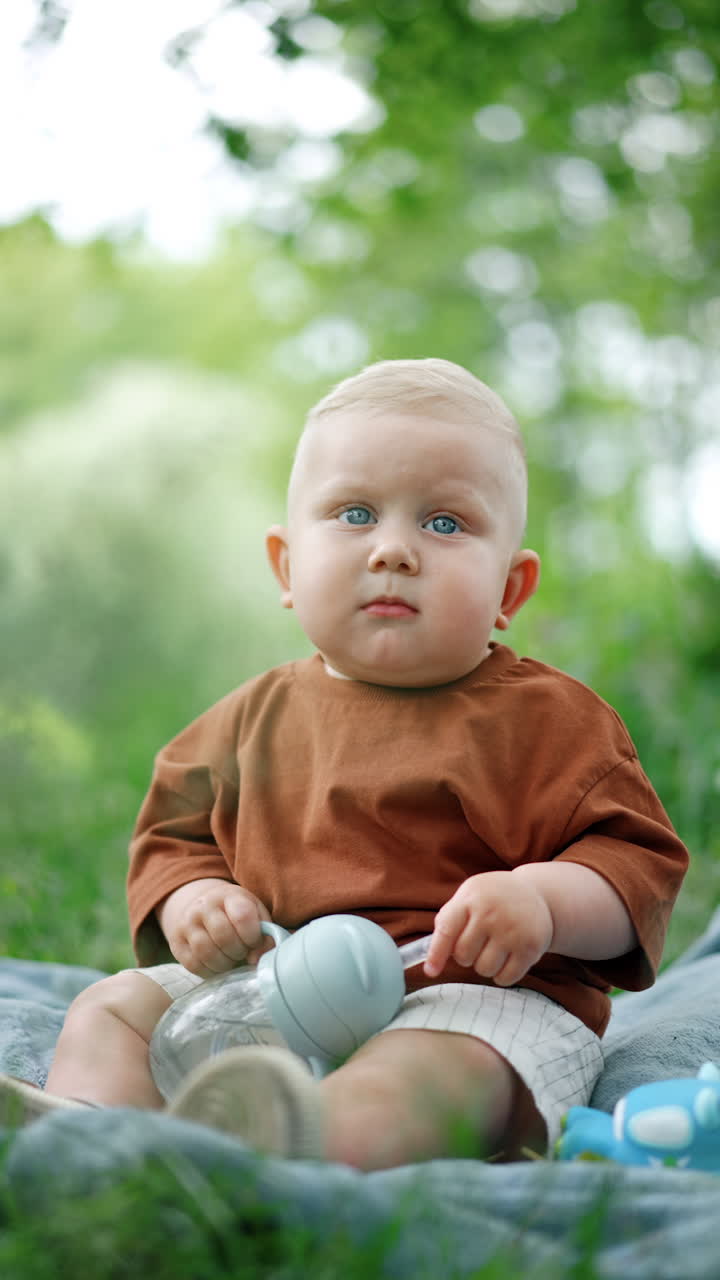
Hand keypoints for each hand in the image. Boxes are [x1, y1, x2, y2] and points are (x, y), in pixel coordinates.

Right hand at [159, 880, 271, 977]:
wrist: (202, 907)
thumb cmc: (236, 913)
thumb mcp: (255, 913)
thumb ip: (266, 933)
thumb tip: (258, 959)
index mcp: (228, 895)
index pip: (242, 916)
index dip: (253, 937)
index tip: (255, 942)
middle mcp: (204, 906)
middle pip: (224, 937)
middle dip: (239, 952)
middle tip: (242, 952)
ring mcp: (186, 923)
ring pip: (207, 953)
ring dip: (224, 963)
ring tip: (231, 959)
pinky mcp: (176, 942)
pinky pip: (193, 965)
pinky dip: (209, 971)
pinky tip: (217, 965)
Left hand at [424, 871, 554, 986]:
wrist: (535, 892)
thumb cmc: (492, 898)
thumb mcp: (469, 895)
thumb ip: (449, 919)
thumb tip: (431, 953)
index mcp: (471, 899)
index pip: (447, 931)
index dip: (436, 954)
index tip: (430, 971)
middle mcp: (491, 914)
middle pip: (464, 956)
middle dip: (466, 956)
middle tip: (477, 943)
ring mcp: (512, 931)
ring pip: (484, 969)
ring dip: (484, 966)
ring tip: (493, 948)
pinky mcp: (531, 947)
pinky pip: (506, 978)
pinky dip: (502, 975)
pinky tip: (506, 958)